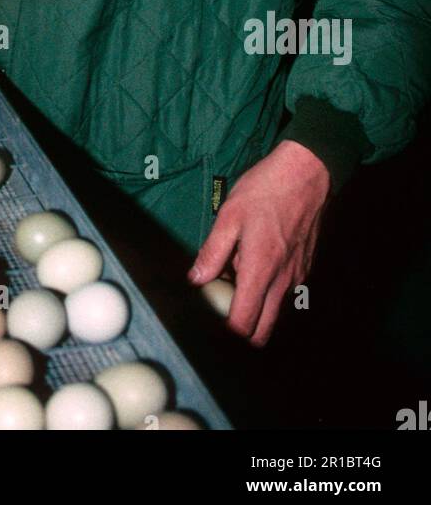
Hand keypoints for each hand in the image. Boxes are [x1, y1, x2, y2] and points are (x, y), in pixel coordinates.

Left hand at [187, 140, 330, 345]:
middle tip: (224, 303)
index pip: (244, 325)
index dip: (226, 330)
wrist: (307, 173)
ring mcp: (298, 277)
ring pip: (275, 312)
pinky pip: (286, 293)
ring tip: (237, 276)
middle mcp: (282, 282)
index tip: (211, 317)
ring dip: (257, 307)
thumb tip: (196, 279)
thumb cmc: (265, 190)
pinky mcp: (305, 268)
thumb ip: (212, 252)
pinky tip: (256, 263)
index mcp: (260, 271)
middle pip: (263, 331)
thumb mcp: (229, 215)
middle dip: (243, 329)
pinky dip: (270, 290)